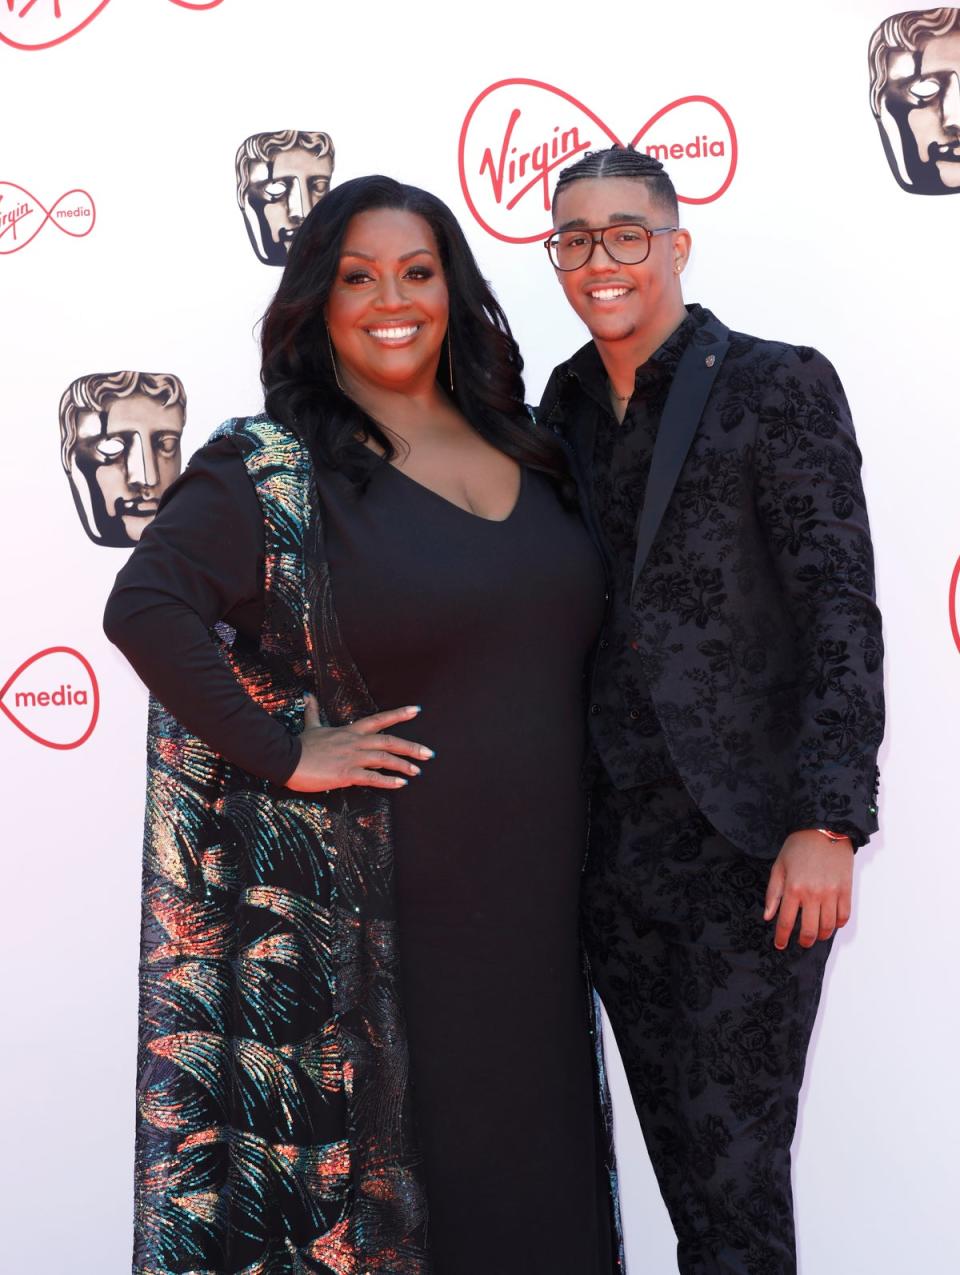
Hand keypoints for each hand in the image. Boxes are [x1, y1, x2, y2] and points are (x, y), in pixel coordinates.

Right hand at [285, 697, 432, 792]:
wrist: (286, 759)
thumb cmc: (300, 745)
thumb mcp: (310, 726)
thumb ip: (313, 711)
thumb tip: (308, 695)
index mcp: (350, 731)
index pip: (380, 719)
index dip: (399, 714)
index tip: (417, 710)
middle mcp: (355, 742)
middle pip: (390, 741)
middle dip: (411, 747)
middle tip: (429, 754)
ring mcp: (352, 757)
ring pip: (385, 759)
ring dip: (403, 765)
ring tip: (417, 772)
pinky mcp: (345, 774)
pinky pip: (372, 777)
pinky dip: (388, 781)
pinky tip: (400, 784)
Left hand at [763, 829, 853, 949]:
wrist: (824, 828)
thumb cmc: (799, 846)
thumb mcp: (779, 866)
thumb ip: (773, 893)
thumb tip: (768, 916)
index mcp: (793, 888)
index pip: (786, 922)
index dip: (782, 937)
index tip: (780, 944)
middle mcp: (813, 894)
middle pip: (810, 930)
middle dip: (804, 941)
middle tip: (802, 942)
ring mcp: (832, 893)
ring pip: (828, 926)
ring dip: (821, 935)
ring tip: (816, 934)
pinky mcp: (846, 890)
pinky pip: (844, 916)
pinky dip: (838, 924)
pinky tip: (831, 923)